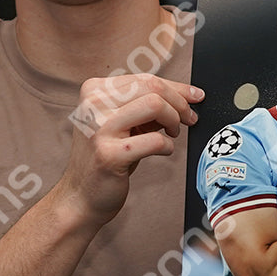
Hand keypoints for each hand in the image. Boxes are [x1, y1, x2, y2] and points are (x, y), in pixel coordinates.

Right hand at [54, 74, 203, 229]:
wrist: (81, 196)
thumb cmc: (107, 156)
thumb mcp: (123, 122)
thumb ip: (145, 105)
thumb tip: (187, 95)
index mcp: (95, 90)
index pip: (145, 79)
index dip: (177, 88)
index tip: (196, 96)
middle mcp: (93, 104)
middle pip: (152, 87)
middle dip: (180, 102)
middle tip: (189, 118)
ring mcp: (99, 129)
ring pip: (155, 105)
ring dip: (174, 120)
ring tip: (173, 133)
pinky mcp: (109, 155)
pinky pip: (155, 140)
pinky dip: (167, 145)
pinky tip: (164, 151)